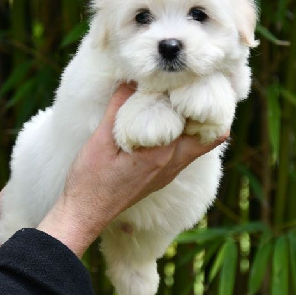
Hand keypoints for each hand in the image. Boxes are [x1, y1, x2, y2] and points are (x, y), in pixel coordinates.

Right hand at [38, 84, 227, 257]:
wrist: (86, 213)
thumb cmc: (90, 180)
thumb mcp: (100, 140)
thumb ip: (119, 108)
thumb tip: (131, 81)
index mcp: (161, 154)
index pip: (193, 121)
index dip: (193, 99)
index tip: (184, 81)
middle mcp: (172, 165)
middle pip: (209, 135)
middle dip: (206, 111)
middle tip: (191, 90)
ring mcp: (169, 174)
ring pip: (199, 145)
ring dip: (196, 124)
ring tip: (182, 102)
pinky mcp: (162, 178)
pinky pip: (185, 154)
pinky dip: (185, 136)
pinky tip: (167, 124)